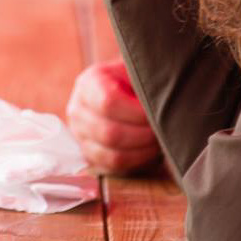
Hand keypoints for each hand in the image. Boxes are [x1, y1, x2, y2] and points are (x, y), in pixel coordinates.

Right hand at [66, 58, 159, 173]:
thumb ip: (145, 82)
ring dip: (142, 152)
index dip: (137, 112)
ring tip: (159, 142)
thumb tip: (162, 100)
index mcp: (88, 84)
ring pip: (112, 155)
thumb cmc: (132, 80)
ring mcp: (80, 136)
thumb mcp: (135, 72)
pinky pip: (114, 168)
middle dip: (144, 135)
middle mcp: (78, 111)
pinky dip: (136, 162)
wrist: (121, 87)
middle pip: (110, 133)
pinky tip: (150, 152)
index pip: (108, 102)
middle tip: (163, 131)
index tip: (157, 113)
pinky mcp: (89, 155)